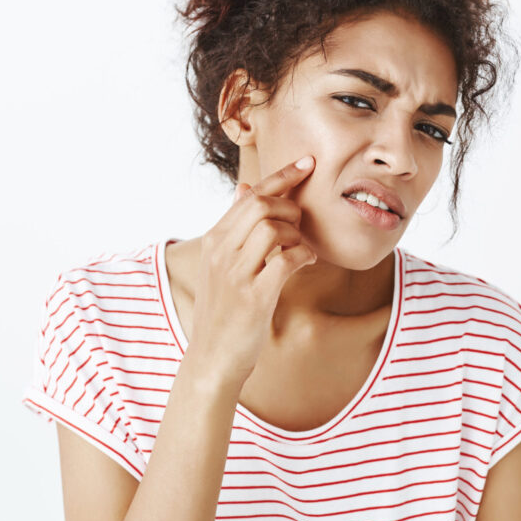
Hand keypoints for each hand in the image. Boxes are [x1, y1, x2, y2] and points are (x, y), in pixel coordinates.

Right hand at [186, 155, 316, 386]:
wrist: (212, 357)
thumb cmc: (224, 309)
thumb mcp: (222, 263)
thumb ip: (235, 227)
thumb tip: (245, 188)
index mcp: (215, 240)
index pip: (251, 196)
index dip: (282, 175)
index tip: (307, 162)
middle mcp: (222, 252)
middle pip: (261, 205)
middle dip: (290, 207)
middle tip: (299, 225)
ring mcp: (236, 274)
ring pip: (272, 228)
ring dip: (296, 234)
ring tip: (298, 248)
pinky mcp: (253, 298)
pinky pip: (285, 261)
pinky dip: (302, 256)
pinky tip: (304, 262)